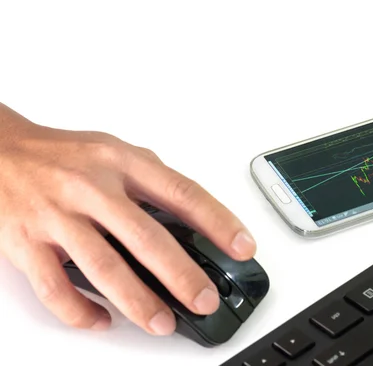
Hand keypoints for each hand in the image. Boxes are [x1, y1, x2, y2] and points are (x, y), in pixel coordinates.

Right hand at [0, 103, 255, 334]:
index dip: (218, 222)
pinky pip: (55, 287)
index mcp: (122, 162)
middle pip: (146, 237)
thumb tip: (193, 217)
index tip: (242, 247)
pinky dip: (80, 312)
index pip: (182, 192)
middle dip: (181, 275)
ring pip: (103, 267)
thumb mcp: (114, 153)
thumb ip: (152, 180)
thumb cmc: (62, 154)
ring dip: (137, 302)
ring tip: (163, 322)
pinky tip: (102, 321)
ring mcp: (58, 216)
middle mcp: (92, 188)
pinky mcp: (26, 243)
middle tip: (204, 299)